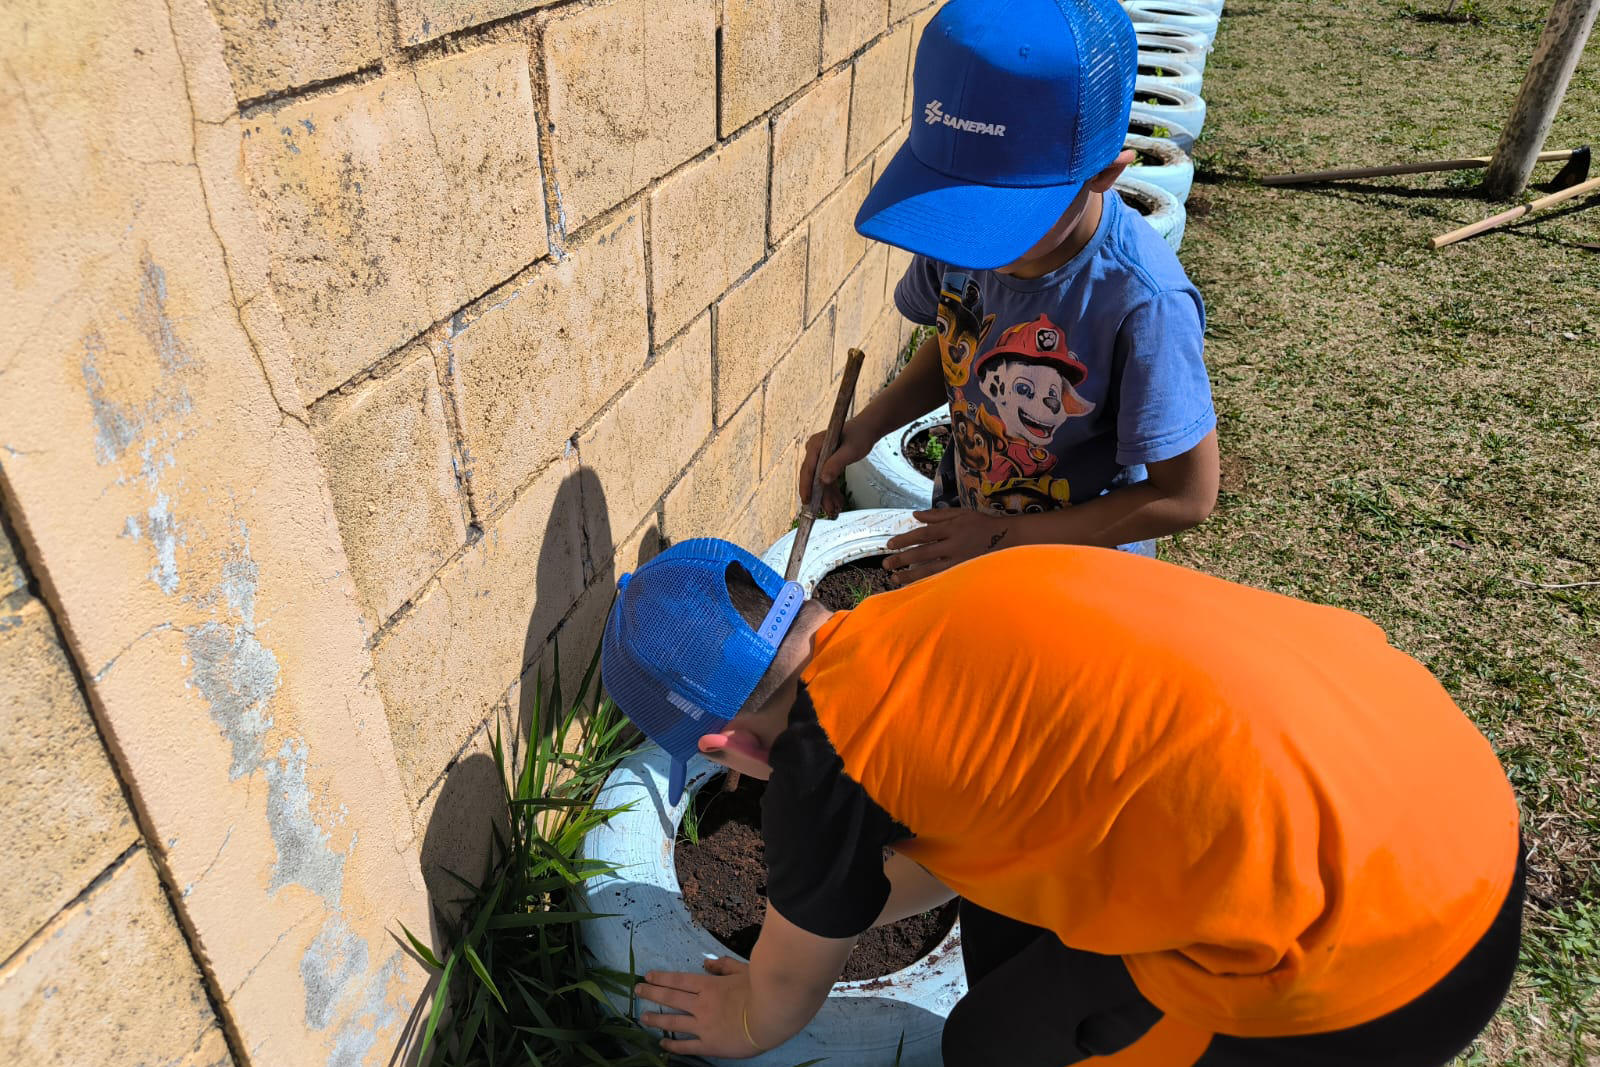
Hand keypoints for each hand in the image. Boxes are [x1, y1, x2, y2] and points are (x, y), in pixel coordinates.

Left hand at [637, 957, 768, 1058]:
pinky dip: (672, 1045)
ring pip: (673, 1022)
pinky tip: (662, 1043)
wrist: (771, 1016)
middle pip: (670, 998)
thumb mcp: (743, 971)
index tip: (648, 976)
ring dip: (656, 1019)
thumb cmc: (760, 990)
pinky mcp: (709, 1045)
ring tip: (642, 1017)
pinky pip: (686, 1046)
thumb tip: (706, 963)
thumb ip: (724, 966)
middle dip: (652, 993)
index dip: (661, 978)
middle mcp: (701, 1005)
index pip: (679, 980)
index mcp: (709, 985)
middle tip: (637, 990)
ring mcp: (703, 1026)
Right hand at [797, 419, 877, 517]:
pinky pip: (825, 478)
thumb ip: (836, 464)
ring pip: (819, 480)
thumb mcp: (850, 451)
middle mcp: (814, 450)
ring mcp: (819, 456)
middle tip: (824, 511)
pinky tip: (836, 501)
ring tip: (833, 510)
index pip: (807, 469)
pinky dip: (830, 489)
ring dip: (826, 495)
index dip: (806, 487)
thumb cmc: (859, 436)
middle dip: (818, 495)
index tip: (807, 501)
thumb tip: (823, 480)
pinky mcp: (825, 461)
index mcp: (816, 445)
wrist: (867, 429)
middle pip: (812, 477)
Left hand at [883, 509, 1013, 584]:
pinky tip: (915, 588)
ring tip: (894, 579)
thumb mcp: (962, 514)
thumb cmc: (982, 525)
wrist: (1010, 539)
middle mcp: (955, 545)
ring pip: (931, 571)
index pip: (923, 534)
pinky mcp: (966, 573)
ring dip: (910, 576)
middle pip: (923, 554)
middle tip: (886, 564)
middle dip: (902, 559)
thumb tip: (915, 515)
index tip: (890, 545)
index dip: (905, 540)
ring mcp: (960, 562)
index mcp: (953, 528)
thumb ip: (937, 515)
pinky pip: (942, 580)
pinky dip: (927, 584)